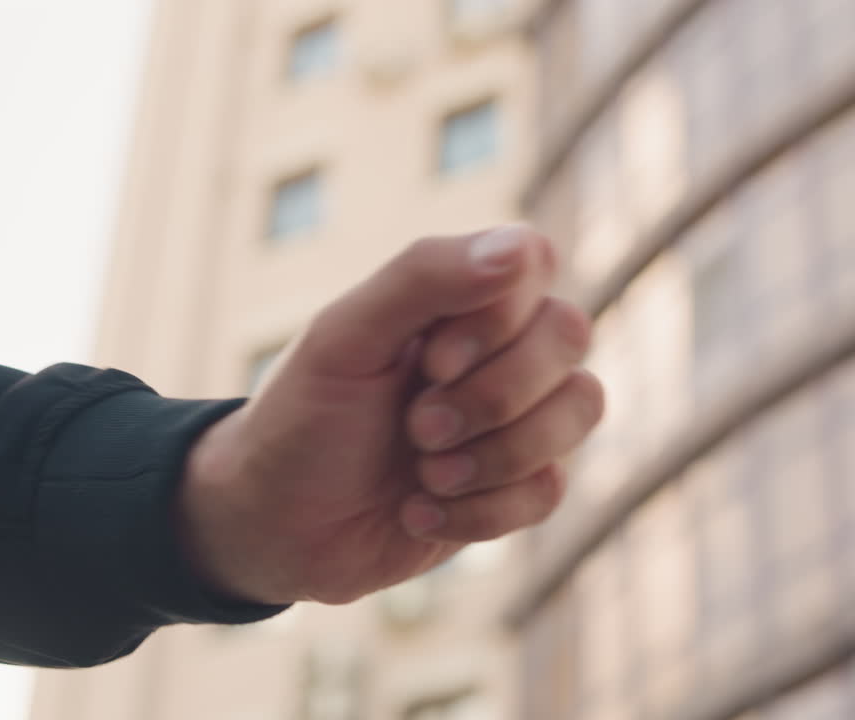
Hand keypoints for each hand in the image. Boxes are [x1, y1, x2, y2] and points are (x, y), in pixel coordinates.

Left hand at [179, 226, 603, 604]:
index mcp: (456, 297)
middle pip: (571, 335)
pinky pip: (550, 489)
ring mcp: (514, 417)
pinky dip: (480, 512)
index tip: (429, 359)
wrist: (274, 527)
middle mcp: (498, 348)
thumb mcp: (343, 338)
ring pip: (580, 410)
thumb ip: (423, 277)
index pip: (534, 263)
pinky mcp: (516, 486)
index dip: (497, 318)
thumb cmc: (302, 418)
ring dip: (493, 456)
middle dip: (493, 396)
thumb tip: (519, 251)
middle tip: (416, 427)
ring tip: (422, 474)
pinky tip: (419, 512)